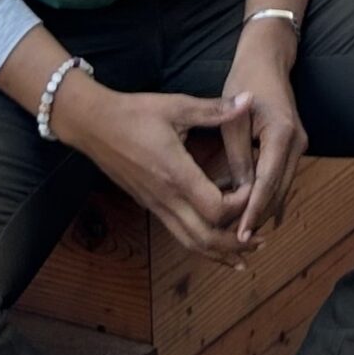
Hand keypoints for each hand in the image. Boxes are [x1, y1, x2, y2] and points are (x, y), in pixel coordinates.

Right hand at [51, 79, 253, 265]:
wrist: (92, 124)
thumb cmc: (134, 113)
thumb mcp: (176, 105)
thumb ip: (214, 109)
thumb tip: (249, 99)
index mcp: (175, 174)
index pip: (216, 209)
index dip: (241, 205)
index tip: (254, 188)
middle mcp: (165, 197)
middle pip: (205, 238)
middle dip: (236, 244)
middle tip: (261, 240)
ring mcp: (155, 204)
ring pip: (190, 242)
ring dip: (219, 252)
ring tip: (244, 255)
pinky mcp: (150, 204)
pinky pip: (178, 233)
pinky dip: (201, 243)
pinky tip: (214, 242)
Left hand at [220, 21, 306, 243]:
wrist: (267, 59)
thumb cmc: (245, 82)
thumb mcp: (234, 117)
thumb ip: (237, 154)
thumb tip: (238, 190)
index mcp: (282, 134)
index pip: (267, 181)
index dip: (254, 209)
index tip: (241, 231)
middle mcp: (297, 143)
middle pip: (279, 189)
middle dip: (260, 216)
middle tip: (238, 241)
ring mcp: (299, 145)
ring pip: (282, 186)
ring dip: (265, 209)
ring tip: (243, 233)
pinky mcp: (293, 146)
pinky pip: (281, 177)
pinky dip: (269, 195)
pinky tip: (258, 215)